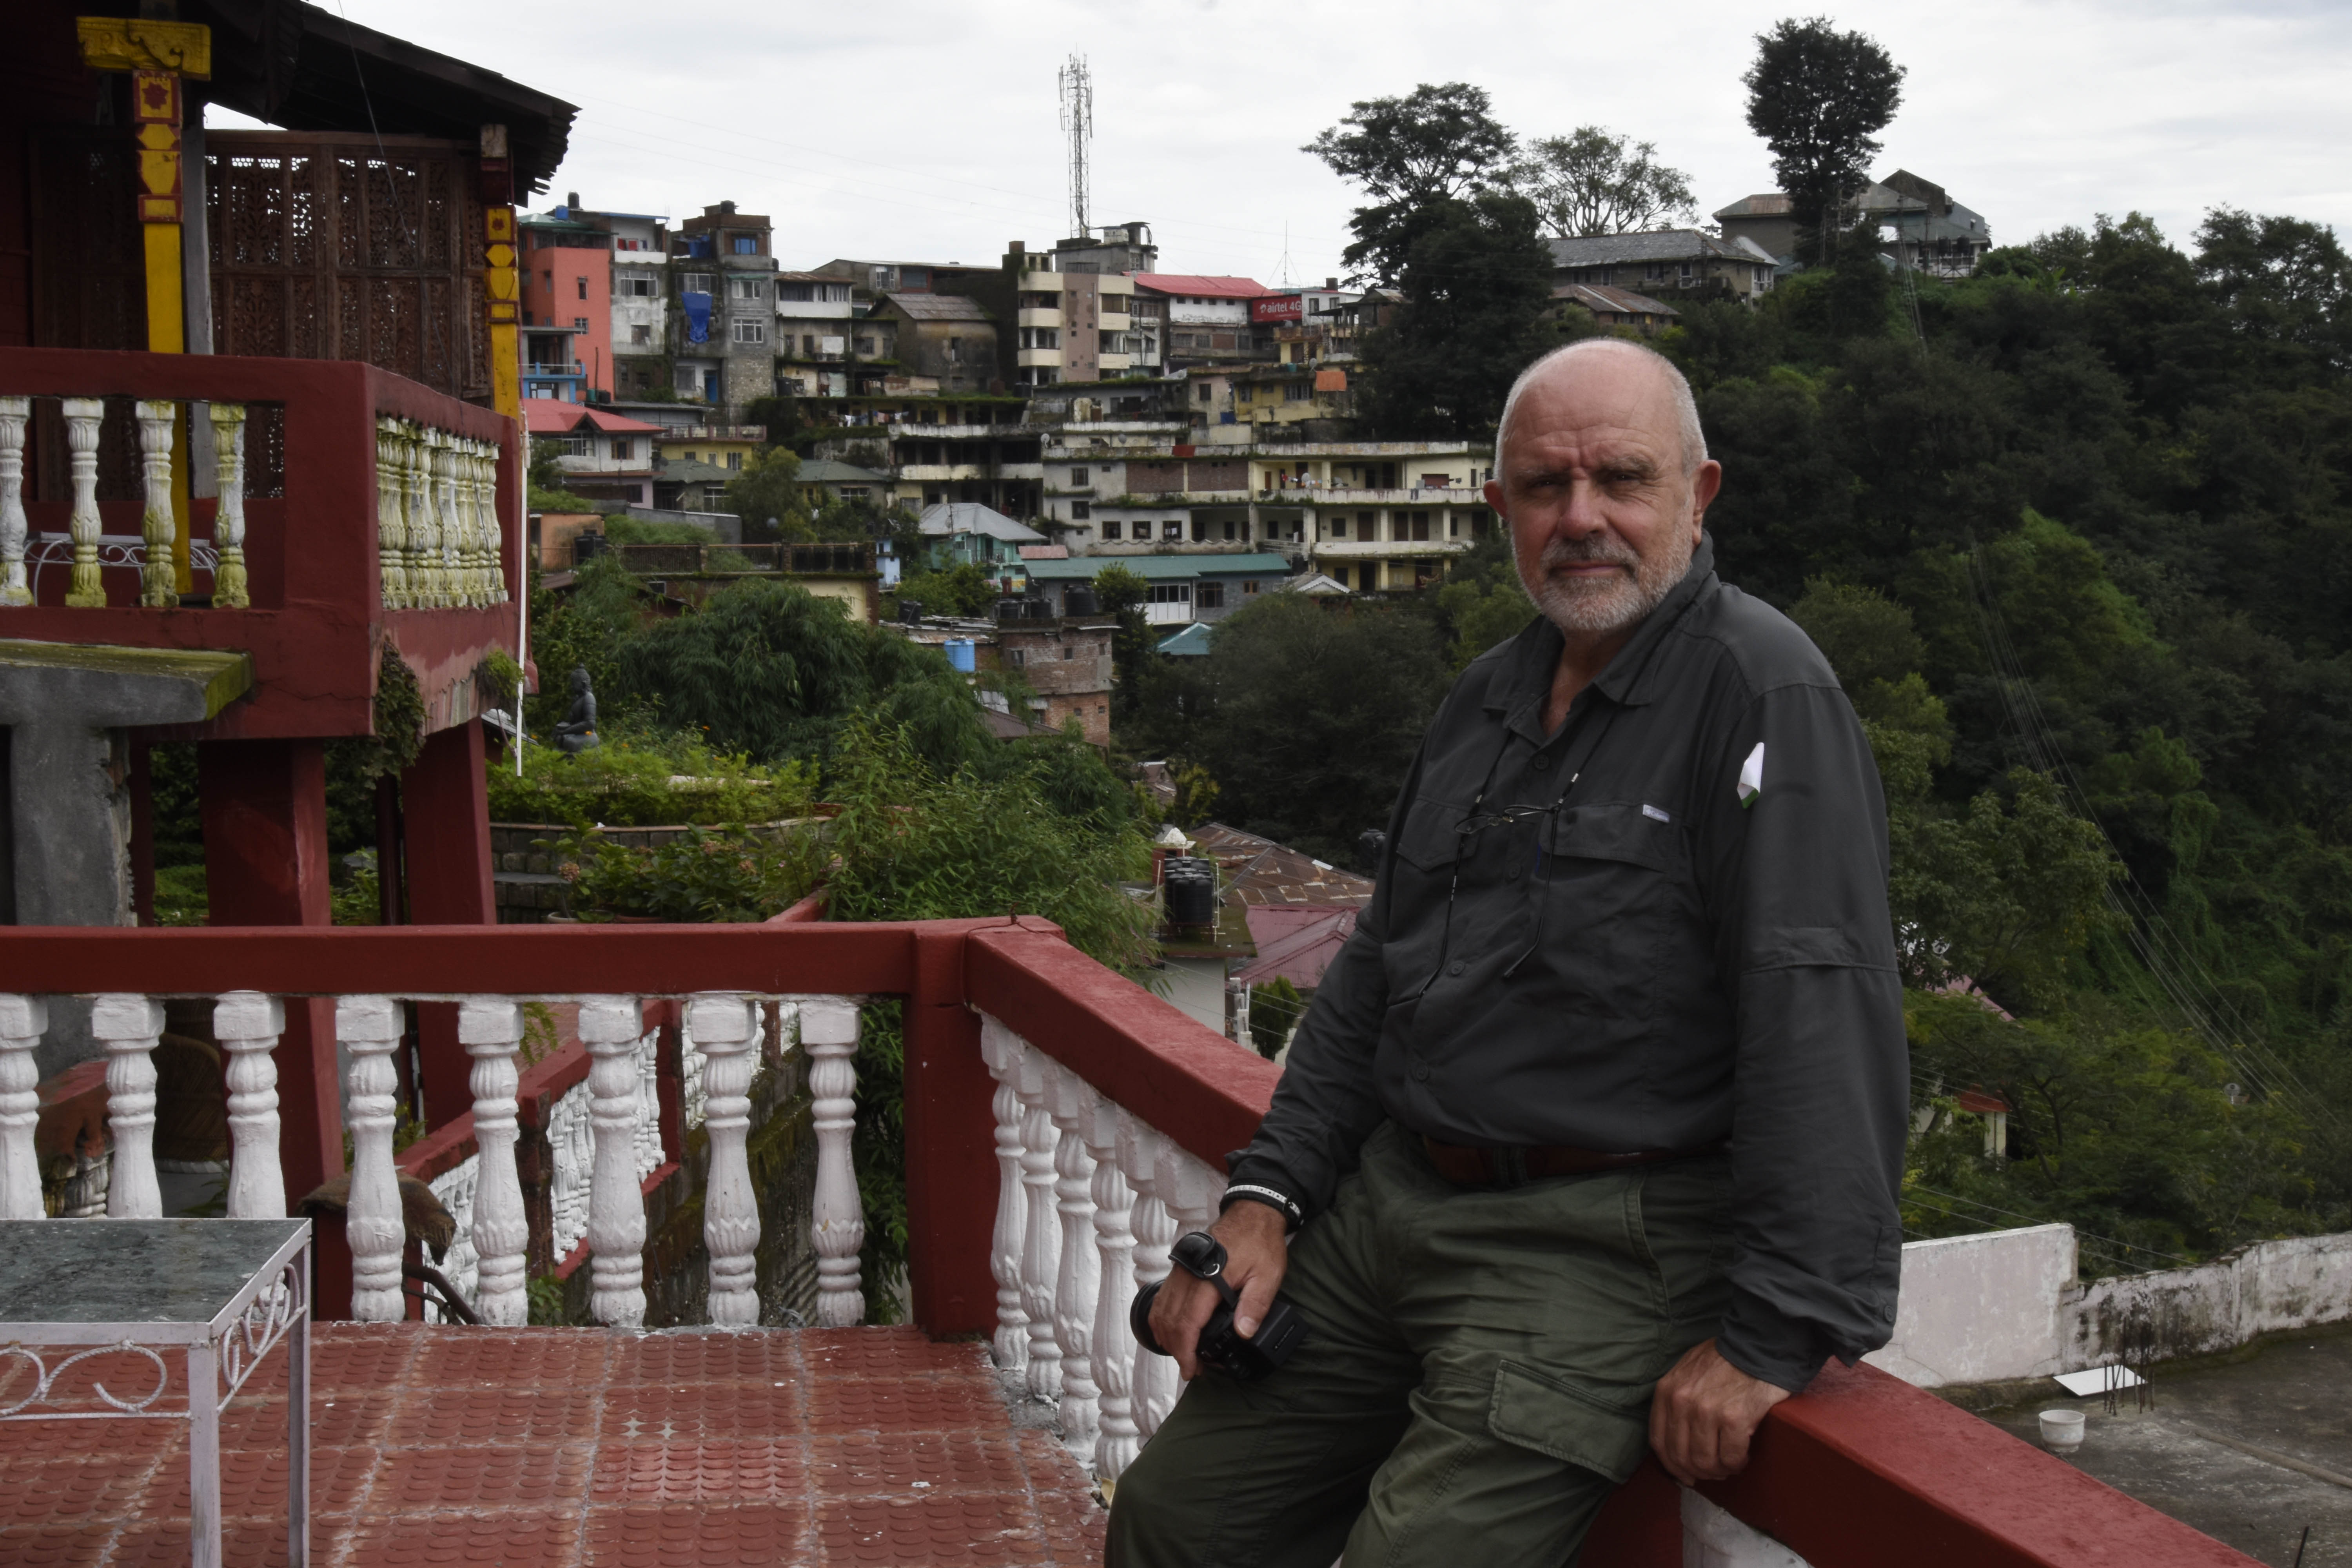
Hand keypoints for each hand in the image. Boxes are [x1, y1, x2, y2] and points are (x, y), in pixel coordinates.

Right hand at [1146, 1199, 1288, 1381]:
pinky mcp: (1181, 1268)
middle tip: (1191, 1368)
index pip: (1187, 1323)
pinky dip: (1162, 1317)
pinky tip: (1170, 1329)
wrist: (1252, 1213)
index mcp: (1208, 1280)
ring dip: (1167, 1335)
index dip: (1186, 1351)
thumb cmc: (1260, 1243)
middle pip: (1170, 1321)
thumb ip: (1255, 1305)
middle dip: (1177, 1349)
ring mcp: (1181, 1271)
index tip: (1191, 1370)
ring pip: (1162, 1309)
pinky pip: (1163, 1297)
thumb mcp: (1267, 1275)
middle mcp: (1188, 1275)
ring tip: (1182, 1354)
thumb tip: (1243, 1333)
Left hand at [1648, 1339, 1790, 1484]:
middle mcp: (1682, 1402)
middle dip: (1699, 1472)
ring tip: (1730, 1463)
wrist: (1757, 1347)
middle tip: (1715, 1471)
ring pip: (1705, 1462)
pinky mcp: (1733, 1419)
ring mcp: (1706, 1411)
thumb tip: (1675, 1438)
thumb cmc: (1723, 1360)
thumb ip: (1675, 1399)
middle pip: (1681, 1457)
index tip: (1685, 1474)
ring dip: (1719, 1470)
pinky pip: (1730, 1458)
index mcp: (1666, 1391)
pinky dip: (1737, 1464)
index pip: (1659, 1442)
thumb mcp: (1686, 1371)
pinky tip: (1744, 1457)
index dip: (1672, 1465)